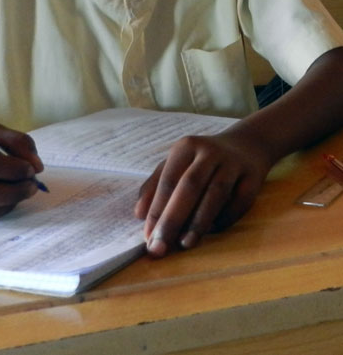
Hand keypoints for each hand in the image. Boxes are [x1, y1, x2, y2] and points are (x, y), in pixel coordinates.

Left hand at [134, 130, 270, 256]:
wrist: (246, 145)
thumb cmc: (202, 161)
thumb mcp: (177, 164)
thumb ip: (155, 185)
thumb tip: (139, 214)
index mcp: (185, 147)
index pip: (168, 180)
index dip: (157, 209)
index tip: (148, 237)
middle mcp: (209, 152)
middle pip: (189, 186)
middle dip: (173, 219)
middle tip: (160, 246)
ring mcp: (233, 163)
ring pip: (216, 193)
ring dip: (199, 221)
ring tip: (185, 244)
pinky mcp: (253, 176)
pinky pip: (239, 201)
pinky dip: (225, 218)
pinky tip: (212, 232)